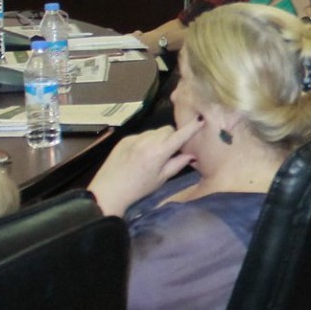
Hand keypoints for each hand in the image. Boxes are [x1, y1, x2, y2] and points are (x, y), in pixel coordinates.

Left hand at [88, 117, 204, 215]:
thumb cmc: (138, 189)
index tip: (201, 119)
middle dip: (172, 137)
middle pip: (167, 130)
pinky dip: (146, 141)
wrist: (109, 190)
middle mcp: (147, 141)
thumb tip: (191, 155)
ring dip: (159, 139)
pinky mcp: (125, 139)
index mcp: (158, 152)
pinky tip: (139, 155)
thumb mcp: (161, 179)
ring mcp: (135, 138)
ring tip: (153, 155)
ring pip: (155, 132)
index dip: (192, 128)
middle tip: (170, 151)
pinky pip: (142, 135)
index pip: (179, 135)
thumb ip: (177, 164)